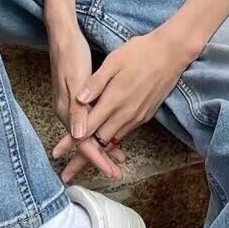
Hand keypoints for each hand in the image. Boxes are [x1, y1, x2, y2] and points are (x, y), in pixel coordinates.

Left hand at [50, 25, 191, 179]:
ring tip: (84, 165)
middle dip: (81, 159)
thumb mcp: (114, 61)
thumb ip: (95, 83)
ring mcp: (136, 116)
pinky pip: (124, 134)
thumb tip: (78, 100)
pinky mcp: (145, 116)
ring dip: (98, 155)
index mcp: (113, 100)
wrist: (172, 54)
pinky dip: (112, 144)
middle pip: (98, 143)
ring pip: (112, 141)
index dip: (70, 142)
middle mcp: (125, 114)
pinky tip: (106, 146)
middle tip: (67, 174)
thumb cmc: (140, 52)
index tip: (57, 153)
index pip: (87, 127)